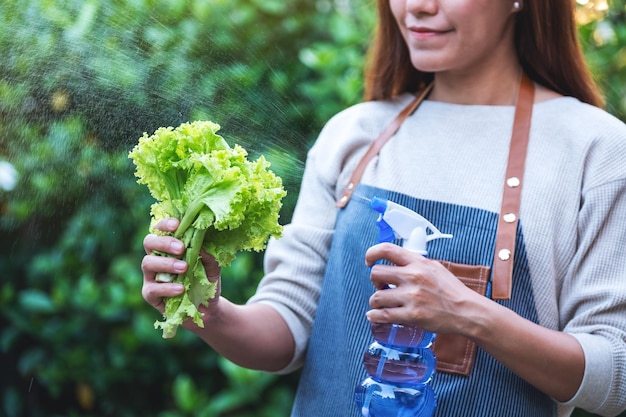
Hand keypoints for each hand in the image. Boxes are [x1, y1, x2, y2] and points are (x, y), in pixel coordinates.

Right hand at [141, 218, 221, 316]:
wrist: (207, 308)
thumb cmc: (206, 281)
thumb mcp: (213, 268)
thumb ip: (210, 256)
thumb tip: (202, 246)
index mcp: (168, 246)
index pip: (161, 229)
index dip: (165, 224)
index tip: (177, 224)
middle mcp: (156, 257)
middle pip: (149, 242)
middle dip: (164, 242)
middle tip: (181, 248)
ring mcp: (151, 276)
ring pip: (147, 263)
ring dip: (166, 263)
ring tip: (184, 268)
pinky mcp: (150, 294)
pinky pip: (152, 289)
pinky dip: (166, 288)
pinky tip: (180, 288)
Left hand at [364, 242, 480, 335]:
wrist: (466, 311)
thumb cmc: (452, 290)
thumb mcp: (435, 267)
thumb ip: (416, 263)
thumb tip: (397, 261)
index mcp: (418, 263)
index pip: (386, 249)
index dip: (372, 254)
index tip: (369, 261)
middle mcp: (413, 277)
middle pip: (376, 274)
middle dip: (374, 282)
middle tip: (381, 287)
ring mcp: (411, 297)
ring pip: (376, 297)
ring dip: (375, 302)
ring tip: (382, 304)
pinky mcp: (412, 315)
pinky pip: (383, 315)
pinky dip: (374, 316)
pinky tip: (374, 316)